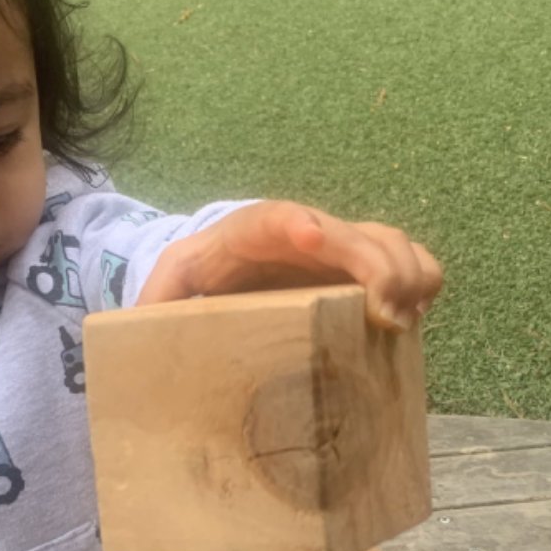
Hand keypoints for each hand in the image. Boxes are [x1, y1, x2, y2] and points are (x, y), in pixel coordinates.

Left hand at [139, 201, 441, 329]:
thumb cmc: (199, 282)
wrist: (229, 271)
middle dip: (379, 267)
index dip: (299, 224)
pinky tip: (410, 325)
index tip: (313, 237)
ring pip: (395, 244)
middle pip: (355, 233)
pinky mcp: (368, 273)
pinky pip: (414, 267)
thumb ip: (152, 307)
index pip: (275, 219)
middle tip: (386, 316)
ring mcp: (344, 250)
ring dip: (410, 278)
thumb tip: (128, 332)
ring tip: (402, 325)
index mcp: (252, 235)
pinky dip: (422, 289)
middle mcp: (308, 233)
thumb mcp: (168, 292)